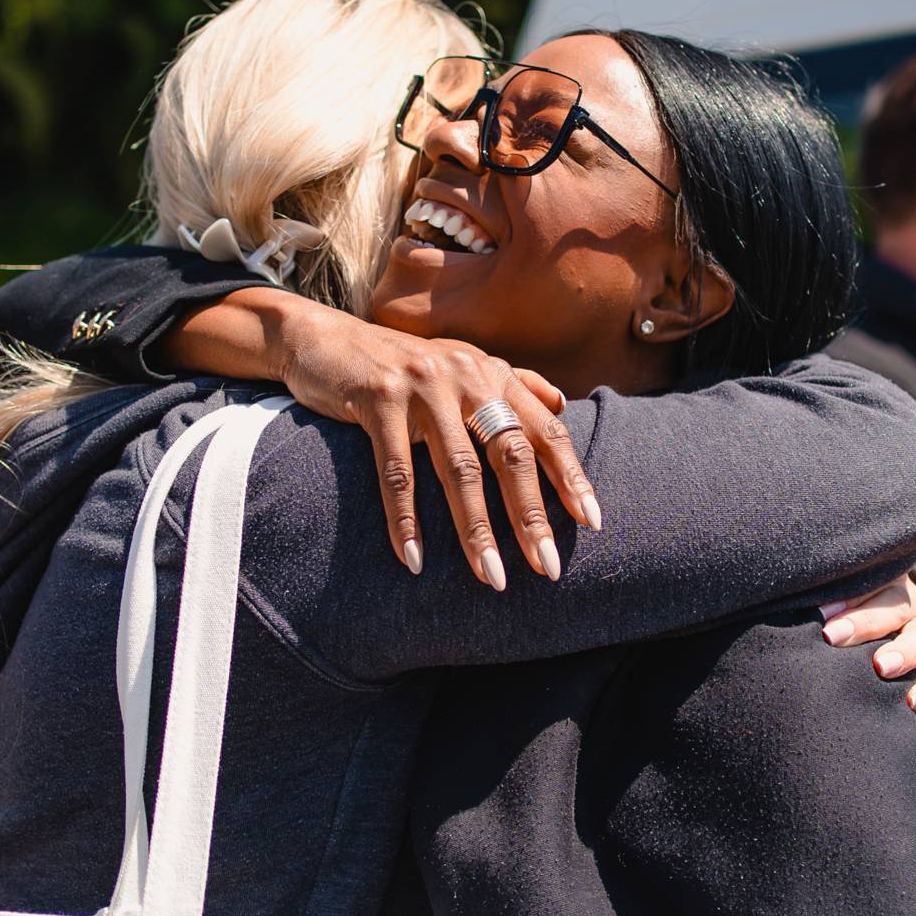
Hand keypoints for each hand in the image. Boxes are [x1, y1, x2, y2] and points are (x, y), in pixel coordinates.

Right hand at [275, 309, 598, 589]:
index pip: (546, 430)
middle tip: (546, 567)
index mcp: (494, 374)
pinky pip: (397, 472)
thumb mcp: (462, 366)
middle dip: (531, 516)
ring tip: (491, 576)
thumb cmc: (401, 365)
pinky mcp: (378, 400)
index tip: (591, 522)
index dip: (571, 476)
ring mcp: (423, 387)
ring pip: (458, 470)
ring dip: (476, 530)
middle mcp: (467, 376)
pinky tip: (415, 560)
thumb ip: (513, 384)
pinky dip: (406, 520)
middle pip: (510, 454)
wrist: (323, 338)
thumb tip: (561, 405)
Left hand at [820, 573, 915, 712]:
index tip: (820, 614)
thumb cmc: (838, 613)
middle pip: (895, 608)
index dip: (844, 599)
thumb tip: (801, 615)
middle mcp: (904, 607)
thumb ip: (823, 604)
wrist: (867, 632)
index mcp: (880, 581)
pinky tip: (912, 703)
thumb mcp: (835, 599)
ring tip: (882, 669)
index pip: (866, 584)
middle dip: (865, 623)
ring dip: (904, 653)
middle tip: (833, 637)